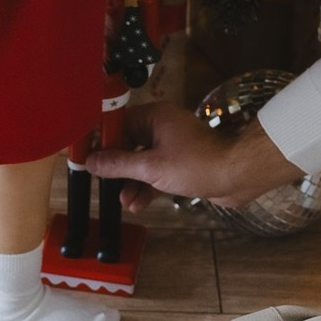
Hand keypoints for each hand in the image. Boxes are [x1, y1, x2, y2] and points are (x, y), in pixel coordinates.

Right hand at [83, 101, 300, 211]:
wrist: (237, 176)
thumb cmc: (195, 164)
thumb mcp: (152, 167)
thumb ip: (119, 165)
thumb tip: (90, 162)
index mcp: (153, 116)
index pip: (117, 122)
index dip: (100, 139)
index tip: (83, 154)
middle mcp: (161, 126)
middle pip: (128, 143)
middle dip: (115, 166)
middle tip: (99, 181)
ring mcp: (171, 145)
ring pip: (141, 161)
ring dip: (131, 181)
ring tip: (123, 201)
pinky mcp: (180, 163)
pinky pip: (155, 171)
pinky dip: (146, 186)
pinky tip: (138, 204)